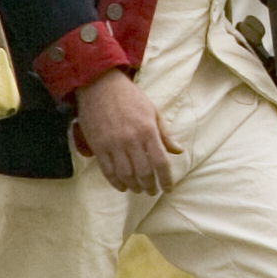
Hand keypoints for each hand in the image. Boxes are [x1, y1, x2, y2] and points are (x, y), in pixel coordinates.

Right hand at [73, 70, 179, 194]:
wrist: (100, 86)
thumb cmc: (130, 98)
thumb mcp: (153, 111)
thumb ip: (165, 133)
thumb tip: (178, 151)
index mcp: (148, 131)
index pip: (160, 162)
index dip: (166, 179)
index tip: (168, 189)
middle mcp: (131, 140)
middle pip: (143, 172)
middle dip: (150, 186)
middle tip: (152, 191)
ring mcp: (113, 144)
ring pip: (125, 174)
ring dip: (134, 186)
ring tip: (139, 190)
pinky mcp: (98, 146)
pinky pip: (107, 170)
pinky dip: (115, 182)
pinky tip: (122, 186)